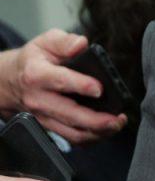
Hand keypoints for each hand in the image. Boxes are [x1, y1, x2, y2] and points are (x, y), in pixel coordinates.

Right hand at [0, 30, 126, 142]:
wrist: (8, 81)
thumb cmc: (33, 60)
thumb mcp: (45, 42)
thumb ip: (64, 42)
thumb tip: (81, 45)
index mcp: (37, 74)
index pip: (60, 80)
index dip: (81, 85)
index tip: (100, 89)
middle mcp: (39, 99)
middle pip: (69, 114)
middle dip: (96, 120)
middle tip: (117, 118)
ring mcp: (43, 116)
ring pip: (72, 132)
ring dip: (97, 132)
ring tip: (116, 124)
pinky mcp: (48, 127)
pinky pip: (71, 138)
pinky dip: (91, 138)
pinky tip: (106, 130)